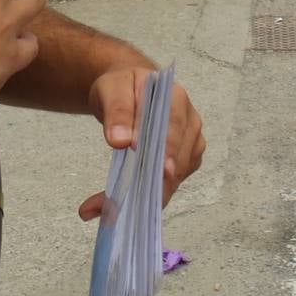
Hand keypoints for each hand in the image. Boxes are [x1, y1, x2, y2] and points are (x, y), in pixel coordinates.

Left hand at [78, 71, 205, 219]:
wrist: (127, 89)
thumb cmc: (122, 86)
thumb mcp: (111, 89)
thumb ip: (116, 110)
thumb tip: (120, 140)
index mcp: (175, 98)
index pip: (175, 127)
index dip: (170, 151)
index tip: (162, 172)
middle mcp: (190, 122)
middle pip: (178, 159)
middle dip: (149, 185)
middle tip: (113, 208)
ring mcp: (189, 143)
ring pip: (174, 178)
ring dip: (144, 196)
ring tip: (105, 209)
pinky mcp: (184, 160)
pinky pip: (169, 184)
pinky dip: (147, 197)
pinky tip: (119, 205)